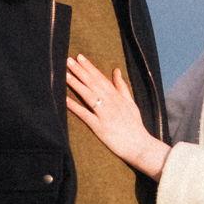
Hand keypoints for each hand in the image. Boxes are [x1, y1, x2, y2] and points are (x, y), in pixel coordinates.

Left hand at [66, 55, 170, 178]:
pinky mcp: (100, 127)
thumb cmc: (134, 125)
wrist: (140, 145)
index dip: (90, 67)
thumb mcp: (131, 103)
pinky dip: (74, 106)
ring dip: (76, 84)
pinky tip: (64, 99)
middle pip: (93, 83)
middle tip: (67, 60)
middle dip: (80, 71)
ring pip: (88, 95)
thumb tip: (116, 70)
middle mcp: (111, 102)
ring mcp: (105, 114)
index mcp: (117, 96)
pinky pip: (85, 114)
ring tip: (64, 74)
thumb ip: (122, 87)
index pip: (101, 78)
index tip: (79, 57)